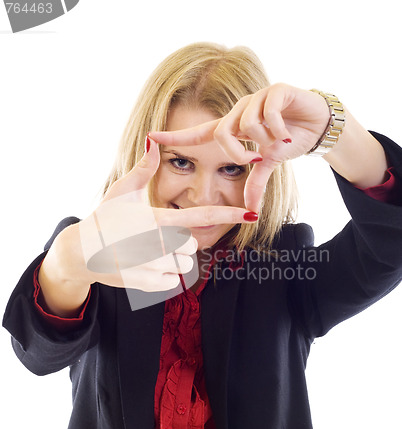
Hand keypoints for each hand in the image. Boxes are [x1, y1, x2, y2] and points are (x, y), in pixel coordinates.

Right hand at [78, 137, 255, 292]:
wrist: (81, 251)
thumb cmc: (104, 218)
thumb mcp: (122, 191)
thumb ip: (143, 168)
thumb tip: (153, 140)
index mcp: (157, 218)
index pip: (200, 215)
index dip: (228, 214)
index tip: (251, 214)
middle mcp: (158, 242)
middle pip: (191, 245)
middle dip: (178, 244)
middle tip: (154, 241)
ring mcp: (152, 265)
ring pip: (183, 266)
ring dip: (171, 261)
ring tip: (146, 254)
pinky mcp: (147, 284)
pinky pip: (172, 283)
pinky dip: (162, 277)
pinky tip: (143, 268)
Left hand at [149, 84, 330, 212]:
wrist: (318, 124)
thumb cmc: (289, 140)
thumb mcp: (269, 165)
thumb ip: (255, 184)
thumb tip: (251, 212)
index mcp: (233, 127)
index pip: (199, 133)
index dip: (176, 136)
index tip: (150, 137)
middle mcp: (240, 111)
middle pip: (222, 132)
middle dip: (237, 152)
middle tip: (256, 158)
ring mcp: (257, 98)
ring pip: (248, 124)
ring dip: (267, 140)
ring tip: (280, 140)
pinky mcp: (277, 91)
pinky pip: (269, 113)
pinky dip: (280, 130)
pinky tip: (289, 133)